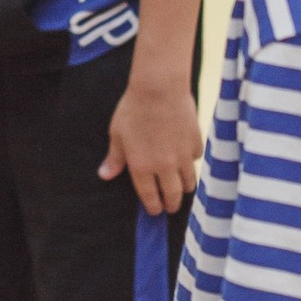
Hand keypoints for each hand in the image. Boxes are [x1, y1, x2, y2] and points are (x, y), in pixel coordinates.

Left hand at [101, 73, 201, 214]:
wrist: (159, 89)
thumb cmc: (133, 110)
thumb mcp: (117, 134)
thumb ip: (114, 158)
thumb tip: (105, 175)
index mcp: (142, 167)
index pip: (150, 196)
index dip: (153, 207)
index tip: (155, 211)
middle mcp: (165, 166)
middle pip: (173, 195)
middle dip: (172, 205)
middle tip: (171, 207)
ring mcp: (183, 156)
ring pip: (189, 181)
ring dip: (185, 188)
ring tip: (183, 189)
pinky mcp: (195, 142)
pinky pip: (195, 159)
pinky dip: (191, 161)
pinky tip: (188, 158)